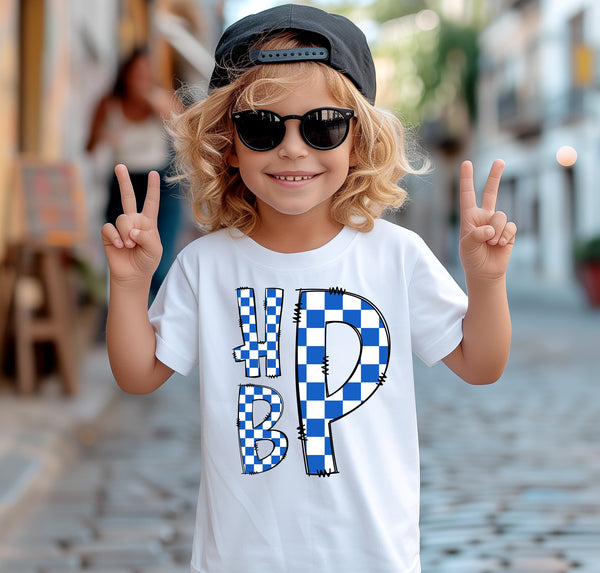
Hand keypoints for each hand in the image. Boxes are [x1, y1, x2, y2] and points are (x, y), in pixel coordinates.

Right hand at [101, 165, 162, 285]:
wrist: (132, 275)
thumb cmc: (147, 261)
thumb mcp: (155, 250)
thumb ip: (147, 237)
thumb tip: (132, 230)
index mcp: (148, 222)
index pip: (151, 202)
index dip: (152, 188)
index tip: (154, 173)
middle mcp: (133, 221)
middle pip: (127, 197)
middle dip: (123, 181)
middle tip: (119, 166)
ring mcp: (120, 227)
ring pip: (122, 219)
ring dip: (126, 233)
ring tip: (130, 245)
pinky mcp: (108, 234)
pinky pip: (109, 228)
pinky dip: (115, 236)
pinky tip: (120, 246)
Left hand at [459, 159, 516, 281]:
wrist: (485, 272)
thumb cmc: (471, 258)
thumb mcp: (467, 246)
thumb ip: (476, 235)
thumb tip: (491, 228)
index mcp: (469, 217)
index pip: (467, 195)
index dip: (467, 179)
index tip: (466, 163)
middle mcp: (484, 217)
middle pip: (490, 192)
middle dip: (495, 176)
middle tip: (499, 161)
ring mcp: (497, 223)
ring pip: (500, 216)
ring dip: (496, 231)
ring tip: (491, 243)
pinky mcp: (509, 231)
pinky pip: (510, 227)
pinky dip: (505, 236)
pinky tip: (500, 245)